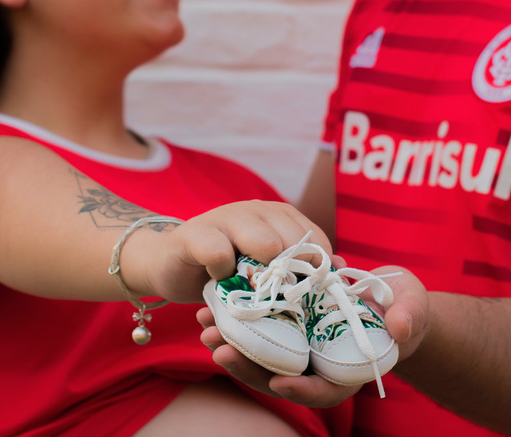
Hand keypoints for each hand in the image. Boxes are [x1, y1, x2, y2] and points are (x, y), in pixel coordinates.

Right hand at [123, 201, 329, 303]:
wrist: (170, 264)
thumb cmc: (225, 270)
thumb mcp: (264, 270)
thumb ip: (297, 268)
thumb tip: (341, 268)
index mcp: (279, 216)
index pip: (315, 242)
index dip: (316, 273)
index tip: (308, 298)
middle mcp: (256, 211)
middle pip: (293, 242)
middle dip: (291, 277)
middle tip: (279, 300)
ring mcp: (225, 218)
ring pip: (262, 241)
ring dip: (261, 275)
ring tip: (250, 290)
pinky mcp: (195, 234)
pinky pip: (219, 252)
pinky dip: (223, 272)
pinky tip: (218, 279)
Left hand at [195, 261, 430, 405]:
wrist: (392, 299)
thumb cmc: (407, 306)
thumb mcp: (413, 307)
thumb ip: (409, 317)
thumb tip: (401, 330)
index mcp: (350, 370)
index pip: (325, 391)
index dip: (303, 391)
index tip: (280, 383)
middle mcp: (321, 366)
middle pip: (282, 378)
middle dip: (249, 367)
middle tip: (220, 350)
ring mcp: (303, 350)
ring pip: (263, 359)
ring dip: (233, 347)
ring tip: (205, 329)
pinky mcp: (290, 331)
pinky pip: (260, 335)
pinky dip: (237, 326)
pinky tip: (213, 310)